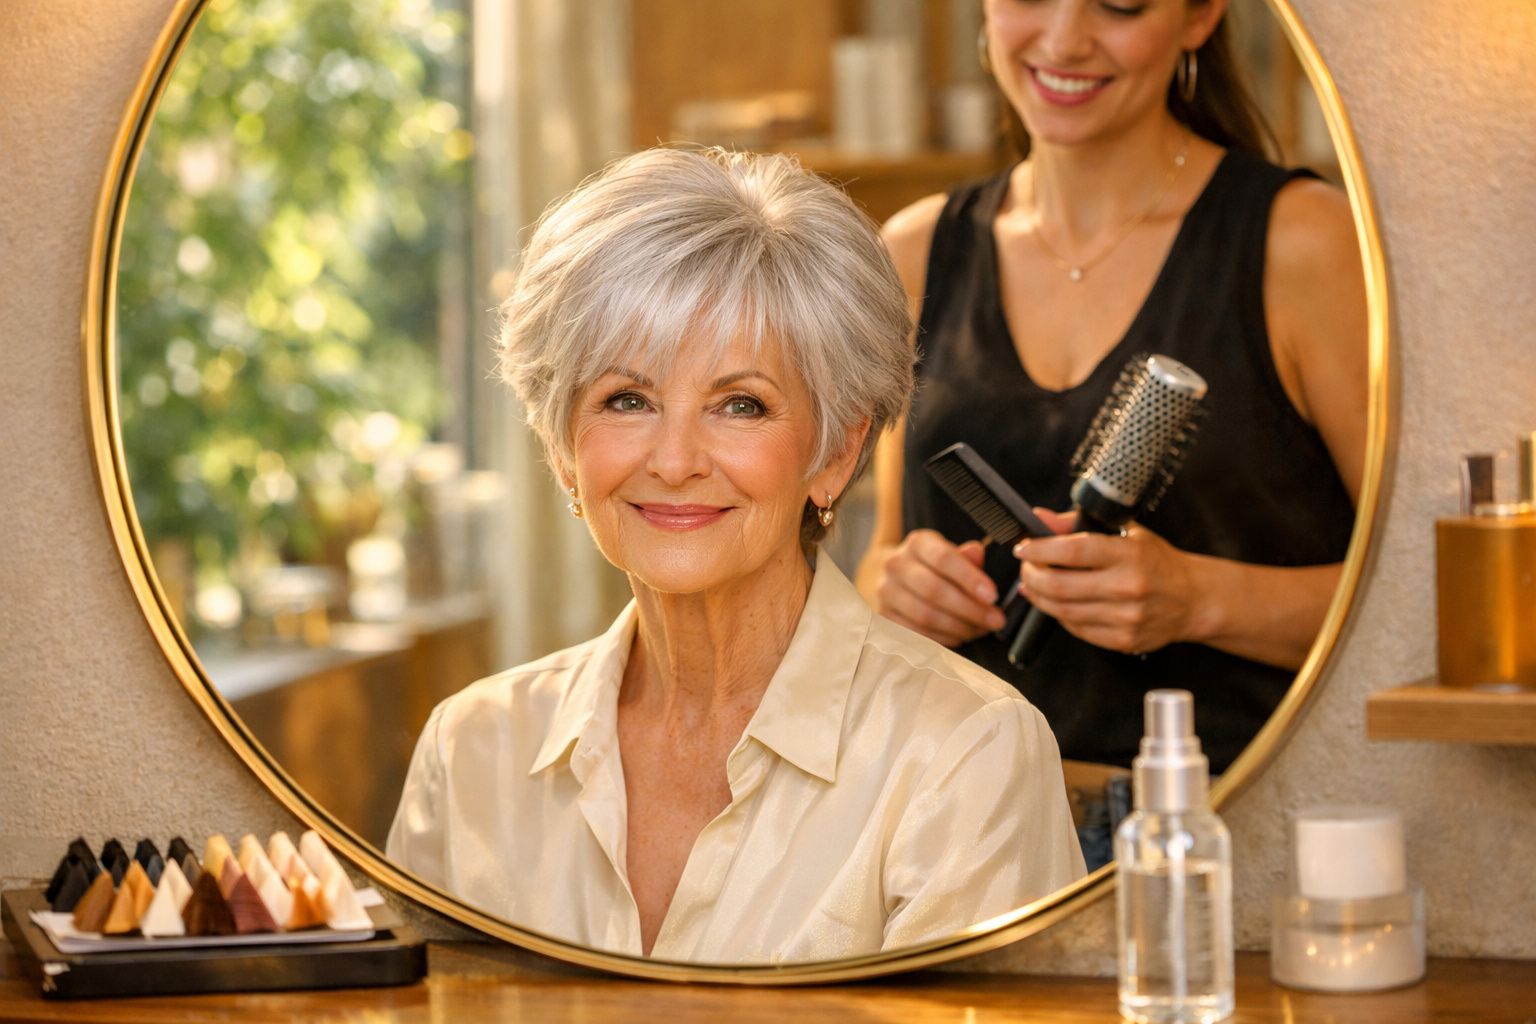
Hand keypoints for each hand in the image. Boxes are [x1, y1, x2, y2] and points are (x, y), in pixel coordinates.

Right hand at [869, 529, 1006, 646]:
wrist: (897, 578)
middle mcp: (896, 564)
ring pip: (925, 615)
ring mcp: (886, 591)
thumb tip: (977, 553)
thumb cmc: (935, 567)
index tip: (993, 596)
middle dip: (970, 608)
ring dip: (958, 626)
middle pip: (934, 590)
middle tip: (995, 620)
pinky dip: (943, 638)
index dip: (970, 579)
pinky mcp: (884, 616)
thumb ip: (966, 557)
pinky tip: (960, 636)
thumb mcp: (952, 554)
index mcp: (918, 543)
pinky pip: (916, 632)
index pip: (944, 559)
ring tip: (980, 629)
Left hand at [1013, 516, 1200, 655]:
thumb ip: (1077, 525)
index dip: (1040, 550)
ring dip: (1039, 597)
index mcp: (1129, 554)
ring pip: (1063, 611)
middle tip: (1026, 568)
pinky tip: (1058, 603)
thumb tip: (1040, 519)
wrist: (1193, 599)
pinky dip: (1060, 615)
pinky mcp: (1124, 640)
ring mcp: (1126, 617)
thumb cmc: (1158, 562)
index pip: (1073, 551)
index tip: (1023, 548)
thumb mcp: (1125, 532)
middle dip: (1031, 576)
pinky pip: (1077, 629)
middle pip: (1060, 585)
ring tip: (1034, 585)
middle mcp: (1128, 587)